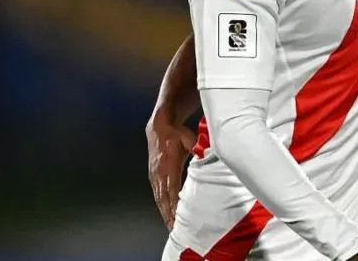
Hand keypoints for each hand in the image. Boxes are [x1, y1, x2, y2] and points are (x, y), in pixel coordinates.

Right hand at [146, 111, 196, 229]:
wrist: (159, 127)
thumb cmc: (176, 133)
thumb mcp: (188, 137)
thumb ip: (196, 146)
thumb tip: (204, 154)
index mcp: (168, 164)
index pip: (171, 187)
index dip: (174, 203)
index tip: (178, 216)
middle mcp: (159, 172)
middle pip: (164, 197)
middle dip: (169, 214)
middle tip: (175, 229)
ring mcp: (155, 175)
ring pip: (159, 198)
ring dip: (164, 213)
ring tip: (170, 227)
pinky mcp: (153, 176)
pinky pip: (157, 194)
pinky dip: (161, 206)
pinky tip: (166, 215)